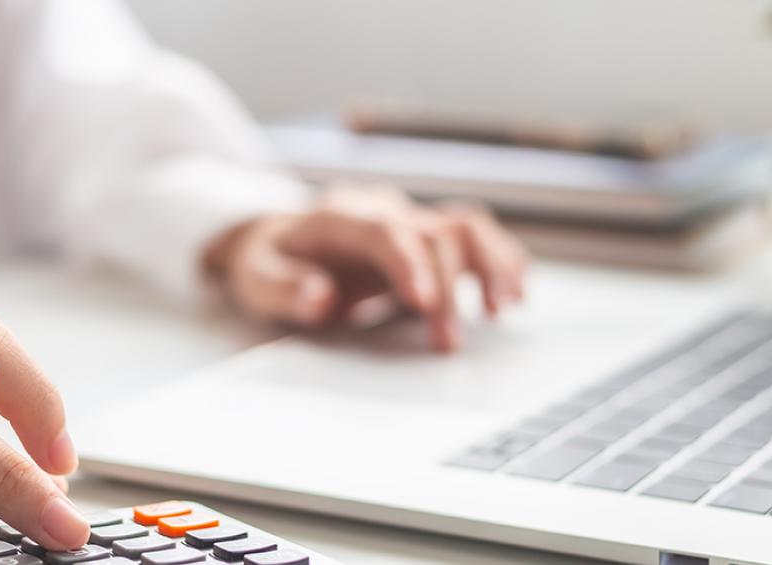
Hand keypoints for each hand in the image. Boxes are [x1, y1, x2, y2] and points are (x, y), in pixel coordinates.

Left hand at [207, 185, 528, 351]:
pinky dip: (500, 260)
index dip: (408, 263)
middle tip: (448, 343)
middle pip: (431, 234)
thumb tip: (320, 297)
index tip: (425, 303)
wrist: (278, 239)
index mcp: (338, 218)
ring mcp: (408, 220)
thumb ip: (283, 288)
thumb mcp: (255, 279)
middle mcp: (381, 211)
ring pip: (464, 225)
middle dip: (448, 288)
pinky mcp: (426, 237)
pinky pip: (474, 236)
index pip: (383, 231)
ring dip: (491, 265)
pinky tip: (516, 291)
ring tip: (505, 308)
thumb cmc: (269, 263)